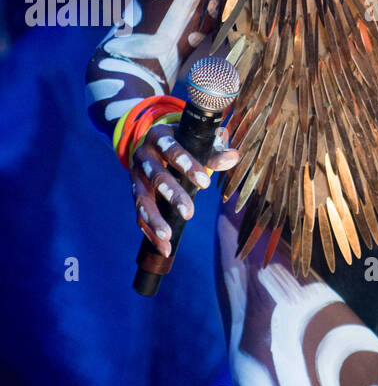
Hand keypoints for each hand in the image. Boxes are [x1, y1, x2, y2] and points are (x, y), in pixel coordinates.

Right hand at [129, 122, 240, 256]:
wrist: (160, 144)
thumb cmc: (187, 142)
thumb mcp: (200, 142)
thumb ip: (215, 151)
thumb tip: (233, 156)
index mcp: (159, 137)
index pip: (171, 149)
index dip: (187, 165)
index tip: (206, 183)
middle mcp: (143, 155)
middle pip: (156, 176)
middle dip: (172, 195)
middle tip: (189, 213)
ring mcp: (136, 176)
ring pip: (142, 199)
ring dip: (154, 219)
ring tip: (167, 237)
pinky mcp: (136, 194)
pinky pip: (140, 216)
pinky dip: (151, 233)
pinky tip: (164, 249)